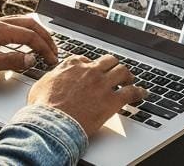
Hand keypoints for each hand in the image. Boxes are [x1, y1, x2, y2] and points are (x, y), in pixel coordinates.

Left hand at [0, 16, 57, 81]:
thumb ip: (10, 61)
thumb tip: (30, 59)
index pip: (30, 36)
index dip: (44, 48)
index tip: (52, 59)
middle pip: (30, 24)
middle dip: (45, 37)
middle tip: (54, 50)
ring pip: (22, 22)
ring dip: (37, 32)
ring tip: (45, 44)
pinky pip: (14, 25)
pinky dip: (26, 32)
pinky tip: (25, 40)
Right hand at [29, 53, 146, 135]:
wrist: (53, 124)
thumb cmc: (44, 108)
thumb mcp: (41, 85)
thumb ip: (51, 78)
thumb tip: (51, 79)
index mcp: (73, 65)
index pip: (86, 58)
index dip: (91, 65)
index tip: (93, 70)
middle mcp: (90, 71)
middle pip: (108, 60)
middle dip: (113, 65)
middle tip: (116, 71)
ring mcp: (102, 84)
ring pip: (122, 71)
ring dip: (127, 75)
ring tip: (130, 79)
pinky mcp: (111, 100)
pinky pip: (131, 92)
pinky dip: (138, 92)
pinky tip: (142, 94)